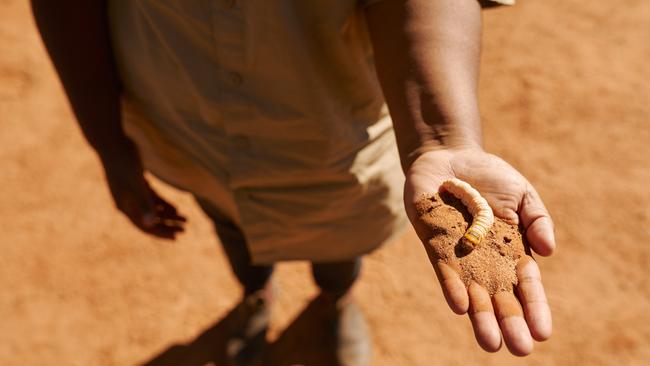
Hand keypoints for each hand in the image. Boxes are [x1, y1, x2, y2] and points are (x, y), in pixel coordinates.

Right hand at [100, 139, 185, 238]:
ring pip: (153, 210)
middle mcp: (129, 204)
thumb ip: (144, 204)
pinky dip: (163, 204)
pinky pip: (152, 199)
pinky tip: (176, 208)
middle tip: (185, 229)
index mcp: (126, 208)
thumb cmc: (124, 164)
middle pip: (151, 221)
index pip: (145, 227)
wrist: (113, 143)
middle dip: (168, 225)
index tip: (176, 237)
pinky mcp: (137, 184)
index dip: (161, 233)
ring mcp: (133, 194)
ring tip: (185, 218)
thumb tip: (151, 223)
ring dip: (169, 215)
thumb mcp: (136, 185)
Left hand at [404, 147, 555, 355]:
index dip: (534, 307)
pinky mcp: (435, 244)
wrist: (448, 158)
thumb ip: (537, 220)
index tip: (542, 332)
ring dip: (480, 317)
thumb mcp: (522, 194)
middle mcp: (486, 260)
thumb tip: (548, 250)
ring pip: (471, 292)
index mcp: (512, 251)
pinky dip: (452, 287)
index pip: (526, 285)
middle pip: (500, 297)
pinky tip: (461, 307)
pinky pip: (444, 271)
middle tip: (519, 349)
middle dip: (509, 322)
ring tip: (490, 343)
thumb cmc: (490, 177)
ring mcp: (460, 254)